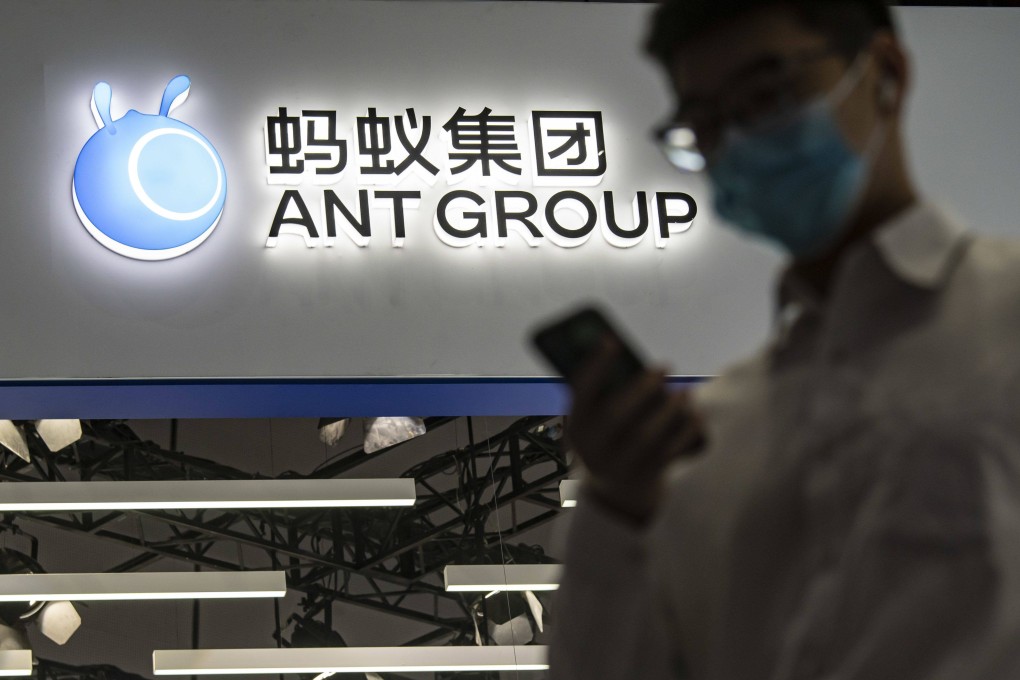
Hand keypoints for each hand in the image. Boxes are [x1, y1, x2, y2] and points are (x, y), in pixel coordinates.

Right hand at [566, 339, 701, 523]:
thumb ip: (610, 393)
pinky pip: (668, 451)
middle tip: (664, 366)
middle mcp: (592, 448)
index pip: (579, 392)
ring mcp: (617, 466)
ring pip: (646, 436)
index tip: (612, 339)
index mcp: (576, 426)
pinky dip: (685, 430)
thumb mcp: (598, 420)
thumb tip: (635, 362)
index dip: (595, 364)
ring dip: (669, 409)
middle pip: (615, 416)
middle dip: (642, 388)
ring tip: (685, 392)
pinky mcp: (644, 476)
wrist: (617, 492)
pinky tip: (696, 413)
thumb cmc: (611, 439)